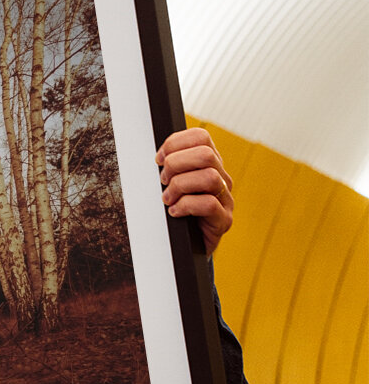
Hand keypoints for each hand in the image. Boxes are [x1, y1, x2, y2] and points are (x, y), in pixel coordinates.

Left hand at [156, 127, 233, 254]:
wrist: (186, 246)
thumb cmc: (176, 211)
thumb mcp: (171, 184)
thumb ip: (169, 167)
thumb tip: (157, 157)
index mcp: (209, 164)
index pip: (201, 137)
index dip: (176, 143)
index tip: (159, 159)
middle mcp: (222, 178)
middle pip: (205, 154)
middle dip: (176, 164)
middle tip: (163, 180)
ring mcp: (226, 199)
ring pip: (209, 177)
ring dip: (180, 186)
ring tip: (167, 198)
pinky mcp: (224, 220)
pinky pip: (209, 204)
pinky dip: (185, 206)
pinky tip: (174, 212)